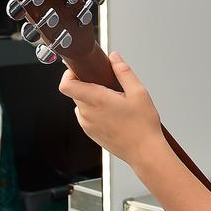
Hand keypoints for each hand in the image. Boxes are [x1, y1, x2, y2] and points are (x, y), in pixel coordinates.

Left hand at [58, 51, 163, 167]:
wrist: (145, 152)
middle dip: (88, 84)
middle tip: (107, 84)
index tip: (79, 70)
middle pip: (76, 92)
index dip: (68, 74)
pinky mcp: (91, 133)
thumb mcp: (138, 92)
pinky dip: (94, 111)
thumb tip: (114, 57)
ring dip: (92, 99)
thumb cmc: (143, 126)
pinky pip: (86, 116)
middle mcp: (87, 113)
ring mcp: (87, 125)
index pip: (66, 85)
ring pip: (81, 104)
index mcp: (96, 100)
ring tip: (113, 101)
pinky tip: (112, 113)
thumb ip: (123, 71)